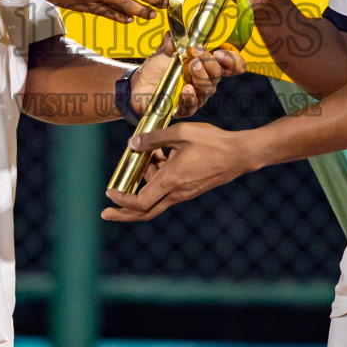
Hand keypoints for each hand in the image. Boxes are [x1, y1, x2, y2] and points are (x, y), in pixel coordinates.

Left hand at [102, 121, 262, 221]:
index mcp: (172, 181)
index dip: (122, 200)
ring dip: (144, 183)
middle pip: (145, 212)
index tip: (109, 192)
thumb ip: (155, 139)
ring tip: (146, 155)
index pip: (140, 202)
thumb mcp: (181, 133)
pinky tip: (160, 157)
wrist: (240, 154)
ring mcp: (185, 193)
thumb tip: (132, 143)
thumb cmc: (213, 142)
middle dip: (123, 214)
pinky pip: (167, 191)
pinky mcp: (190, 189)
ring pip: (156, 198)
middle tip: (105, 213)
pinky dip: (157, 179)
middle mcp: (177, 192)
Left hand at [130, 34, 246, 118]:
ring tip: (191, 67)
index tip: (220, 53)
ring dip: (201, 77)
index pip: (229, 64)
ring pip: (208, 88)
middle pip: (217, 73)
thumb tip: (174, 33)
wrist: (139, 85)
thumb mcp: (164, 51)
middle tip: (197, 54)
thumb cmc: (157, 67)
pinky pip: (193, 104)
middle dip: (209, 62)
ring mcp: (197, 95)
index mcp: (205, 64)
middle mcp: (205, 80)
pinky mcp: (185, 108)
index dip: (232, 60)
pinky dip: (191, 96)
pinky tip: (186, 89)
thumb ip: (172, 41)